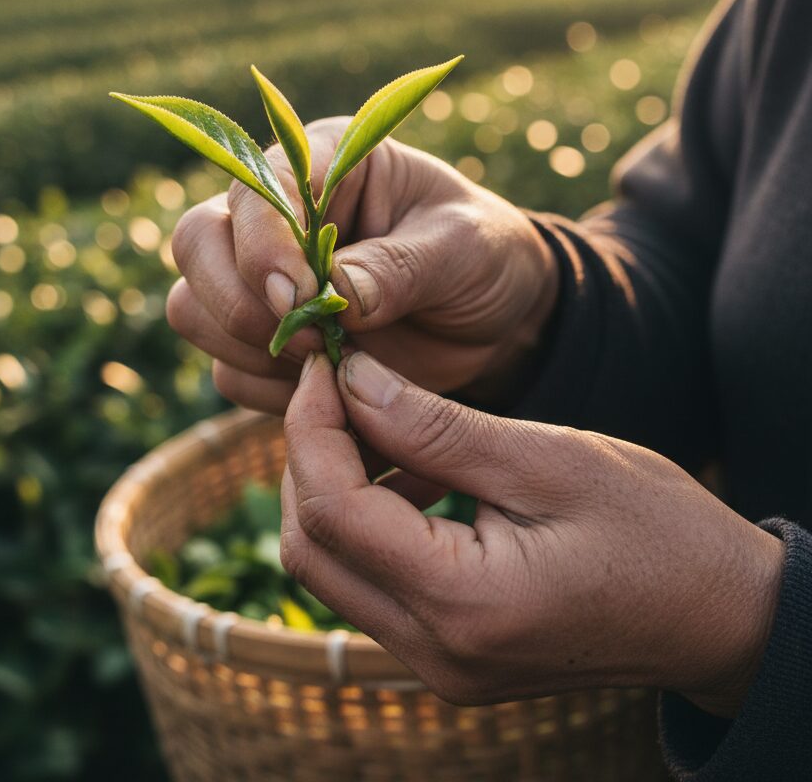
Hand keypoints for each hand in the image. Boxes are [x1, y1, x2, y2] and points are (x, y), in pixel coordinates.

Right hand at [167, 117, 557, 413]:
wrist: (495, 323)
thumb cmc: (483, 257)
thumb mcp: (463, 247)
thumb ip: (401, 265)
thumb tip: (335, 295)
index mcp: (321, 163)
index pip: (252, 187)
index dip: (261, 244)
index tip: (298, 298)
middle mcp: (275, 217)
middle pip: (196, 244)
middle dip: (239, 301)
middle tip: (311, 339)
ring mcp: (258, 280)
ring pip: (193, 309)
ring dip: (250, 348)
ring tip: (330, 359)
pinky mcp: (262, 340)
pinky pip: (225, 370)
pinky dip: (267, 389)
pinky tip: (329, 385)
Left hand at [280, 351, 784, 715]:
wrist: (720, 615)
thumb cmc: (655, 530)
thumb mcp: (545, 458)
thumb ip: (435, 426)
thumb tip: (350, 380)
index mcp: (464, 603)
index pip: (334, 511)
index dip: (310, 428)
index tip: (322, 364)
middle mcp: (435, 653)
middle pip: (312, 549)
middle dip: (309, 457)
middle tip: (337, 387)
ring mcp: (438, 665)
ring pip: (333, 569)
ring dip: (335, 488)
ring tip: (377, 421)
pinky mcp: (446, 656)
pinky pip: (372, 585)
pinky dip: (369, 521)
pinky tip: (410, 472)